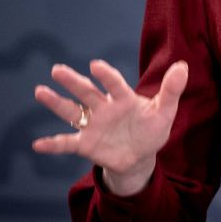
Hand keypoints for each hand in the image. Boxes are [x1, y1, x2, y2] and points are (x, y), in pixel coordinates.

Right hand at [32, 59, 187, 193]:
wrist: (140, 155)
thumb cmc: (152, 129)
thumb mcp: (165, 111)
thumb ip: (172, 90)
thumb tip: (183, 66)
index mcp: (123, 98)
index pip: (114, 84)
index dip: (106, 76)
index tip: (95, 66)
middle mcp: (104, 108)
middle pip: (86, 92)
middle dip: (73, 81)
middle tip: (57, 69)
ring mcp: (92, 125)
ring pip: (71, 111)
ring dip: (55, 103)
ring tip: (40, 91)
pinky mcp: (86, 144)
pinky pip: (67, 143)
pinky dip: (53, 144)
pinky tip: (37, 144)